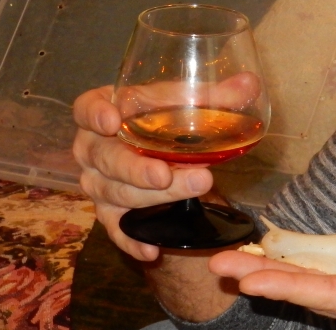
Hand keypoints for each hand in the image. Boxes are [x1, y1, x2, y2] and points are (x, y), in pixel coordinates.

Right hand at [72, 85, 214, 260]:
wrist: (164, 149)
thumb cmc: (169, 116)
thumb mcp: (190, 102)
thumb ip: (218, 94)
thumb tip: (250, 84)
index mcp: (106, 110)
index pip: (85, 109)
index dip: (94, 114)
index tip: (112, 121)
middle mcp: (93, 149)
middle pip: (106, 160)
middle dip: (137, 169)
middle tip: (166, 175)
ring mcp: (98, 183)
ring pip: (115, 193)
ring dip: (152, 198)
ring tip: (194, 190)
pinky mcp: (109, 213)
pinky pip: (116, 230)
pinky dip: (132, 241)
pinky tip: (152, 250)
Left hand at [209, 246, 335, 329]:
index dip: (294, 286)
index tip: (254, 278)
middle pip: (313, 296)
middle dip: (266, 280)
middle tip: (219, 264)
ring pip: (317, 293)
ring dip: (275, 277)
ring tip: (234, 263)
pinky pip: (329, 288)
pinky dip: (298, 275)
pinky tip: (277, 265)